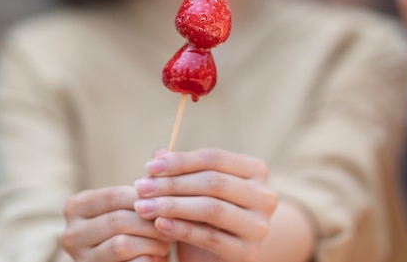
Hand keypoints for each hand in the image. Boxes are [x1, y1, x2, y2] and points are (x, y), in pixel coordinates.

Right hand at [59, 186, 171, 261]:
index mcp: (77, 206)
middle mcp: (71, 233)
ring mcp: (80, 258)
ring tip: (167, 243)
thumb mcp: (130, 206)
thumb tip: (162, 151)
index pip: (116, 196)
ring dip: (151, 243)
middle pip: (119, 220)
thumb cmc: (128, 230)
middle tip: (173, 225)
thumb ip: (144, 183)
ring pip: (122, 244)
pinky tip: (156, 258)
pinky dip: (146, 261)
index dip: (147, 198)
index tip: (170, 201)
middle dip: (151, 223)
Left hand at [134, 148, 277, 261]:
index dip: (180, 160)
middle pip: (213, 182)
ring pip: (211, 208)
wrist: (220, 255)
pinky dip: (181, 229)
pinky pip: (209, 237)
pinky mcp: (247, 252)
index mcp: (255, 170)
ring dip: (173, 205)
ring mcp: (259, 225)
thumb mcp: (194, 188)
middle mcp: (264, 196)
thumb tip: (158, 154)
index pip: (214, 158)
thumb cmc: (205, 213)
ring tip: (144, 206)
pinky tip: (159, 224)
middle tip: (141, 187)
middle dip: (173, 184)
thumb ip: (180, 170)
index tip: (149, 167)